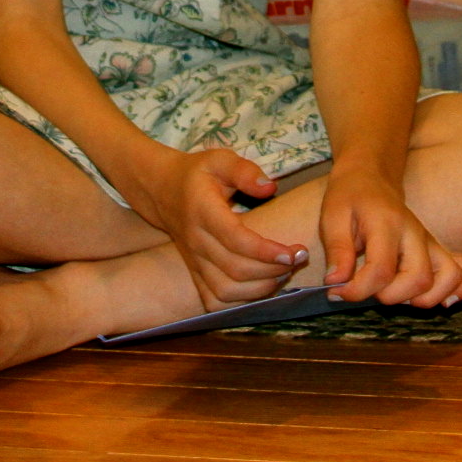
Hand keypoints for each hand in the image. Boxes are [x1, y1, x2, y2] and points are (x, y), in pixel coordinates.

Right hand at [131, 147, 304, 308]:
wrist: (161, 190)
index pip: (236, 239)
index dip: (266, 251)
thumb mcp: (219, 159)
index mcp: (203, 211)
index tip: (294, 251)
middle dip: (273, 269)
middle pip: (235, 269)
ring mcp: (193, 260)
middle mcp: (196, 241)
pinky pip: (214, 300)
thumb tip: (270, 188)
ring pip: (225, 291)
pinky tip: (261, 287)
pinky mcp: (194, 272)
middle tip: (299, 257)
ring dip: (259, 289)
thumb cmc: (197, 173)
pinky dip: (240, 302)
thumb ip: (245, 171)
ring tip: (284, 272)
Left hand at [319, 166, 461, 306]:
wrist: (370, 178)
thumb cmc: (350, 198)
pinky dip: (453, 291)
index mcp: (387, 223)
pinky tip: (428, 297)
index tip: (338, 291)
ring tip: (397, 294)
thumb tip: (335, 283)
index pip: (381, 269)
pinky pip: (461, 273)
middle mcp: (415, 233)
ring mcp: (430, 242)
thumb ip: (337, 251)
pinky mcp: (437, 250)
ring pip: (449, 277)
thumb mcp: (332, 217)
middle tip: (368, 288)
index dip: (358, 290)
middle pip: (419, 279)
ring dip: (424, 298)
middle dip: (391, 296)